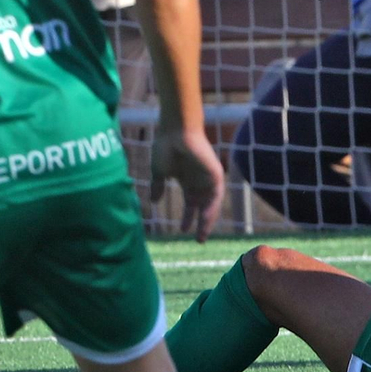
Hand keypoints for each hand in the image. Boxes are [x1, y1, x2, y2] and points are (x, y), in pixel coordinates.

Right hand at [150, 126, 224, 242]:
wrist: (174, 131)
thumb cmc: (165, 147)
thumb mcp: (159, 172)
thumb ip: (158, 186)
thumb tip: (154, 202)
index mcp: (188, 181)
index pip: (191, 204)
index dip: (188, 218)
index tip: (182, 231)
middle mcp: (199, 181)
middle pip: (203, 207)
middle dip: (201, 223)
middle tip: (199, 240)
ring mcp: (208, 177)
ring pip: (211, 203)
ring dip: (208, 219)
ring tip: (202, 234)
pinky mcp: (215, 172)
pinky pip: (216, 194)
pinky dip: (212, 206)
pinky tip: (206, 218)